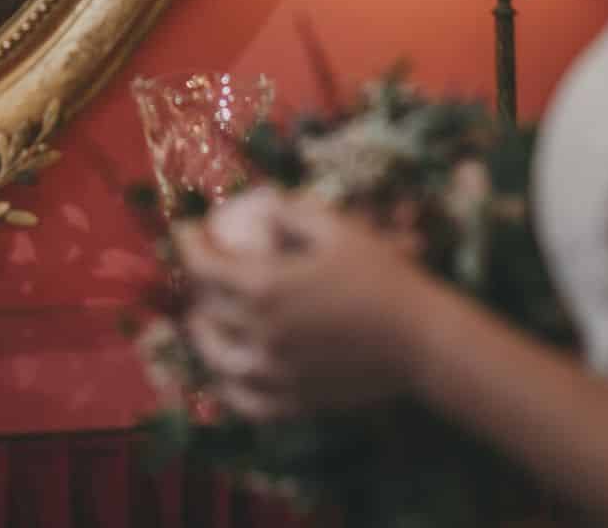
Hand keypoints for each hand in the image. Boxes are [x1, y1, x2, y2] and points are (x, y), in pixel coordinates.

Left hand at [173, 190, 432, 419]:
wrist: (421, 339)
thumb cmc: (381, 277)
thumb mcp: (337, 228)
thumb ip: (291, 212)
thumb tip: (262, 206)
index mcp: (264, 287)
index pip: (205, 265)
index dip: (188, 243)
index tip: (187, 228)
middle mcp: (260, 333)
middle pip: (207, 310)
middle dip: (197, 285)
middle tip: (203, 269)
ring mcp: (275, 372)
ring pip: (218, 360)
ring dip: (204, 337)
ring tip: (203, 322)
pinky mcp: (295, 400)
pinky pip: (248, 401)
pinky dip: (230, 389)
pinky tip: (229, 377)